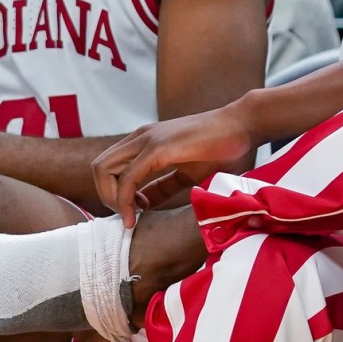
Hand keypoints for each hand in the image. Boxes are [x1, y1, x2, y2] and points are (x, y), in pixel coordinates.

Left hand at [92, 105, 253, 227]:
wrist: (243, 124)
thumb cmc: (223, 148)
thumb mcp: (187, 173)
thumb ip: (164, 187)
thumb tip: (145, 204)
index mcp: (145, 142)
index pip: (110, 167)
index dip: (115, 194)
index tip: (136, 211)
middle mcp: (140, 138)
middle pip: (99, 167)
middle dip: (106, 197)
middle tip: (129, 216)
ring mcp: (147, 140)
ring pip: (104, 169)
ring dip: (112, 199)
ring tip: (132, 217)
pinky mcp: (158, 148)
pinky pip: (128, 177)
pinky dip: (126, 200)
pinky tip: (138, 214)